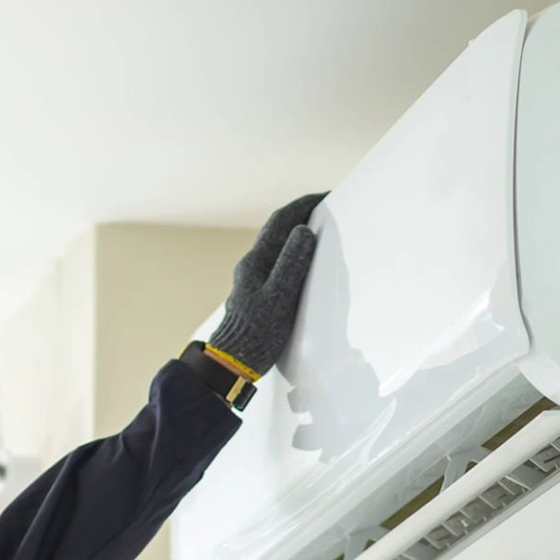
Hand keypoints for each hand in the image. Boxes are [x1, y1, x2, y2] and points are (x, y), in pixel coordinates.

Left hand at [206, 192, 325, 377]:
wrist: (232, 364)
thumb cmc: (255, 336)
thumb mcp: (278, 299)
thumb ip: (291, 265)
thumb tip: (304, 231)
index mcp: (256, 262)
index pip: (281, 221)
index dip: (304, 205)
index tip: (326, 196)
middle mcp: (252, 266)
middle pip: (278, 229)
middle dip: (302, 214)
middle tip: (327, 207)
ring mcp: (254, 280)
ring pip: (278, 245)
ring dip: (298, 232)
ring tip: (320, 228)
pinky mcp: (258, 294)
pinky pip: (278, 262)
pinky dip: (294, 253)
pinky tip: (303, 262)